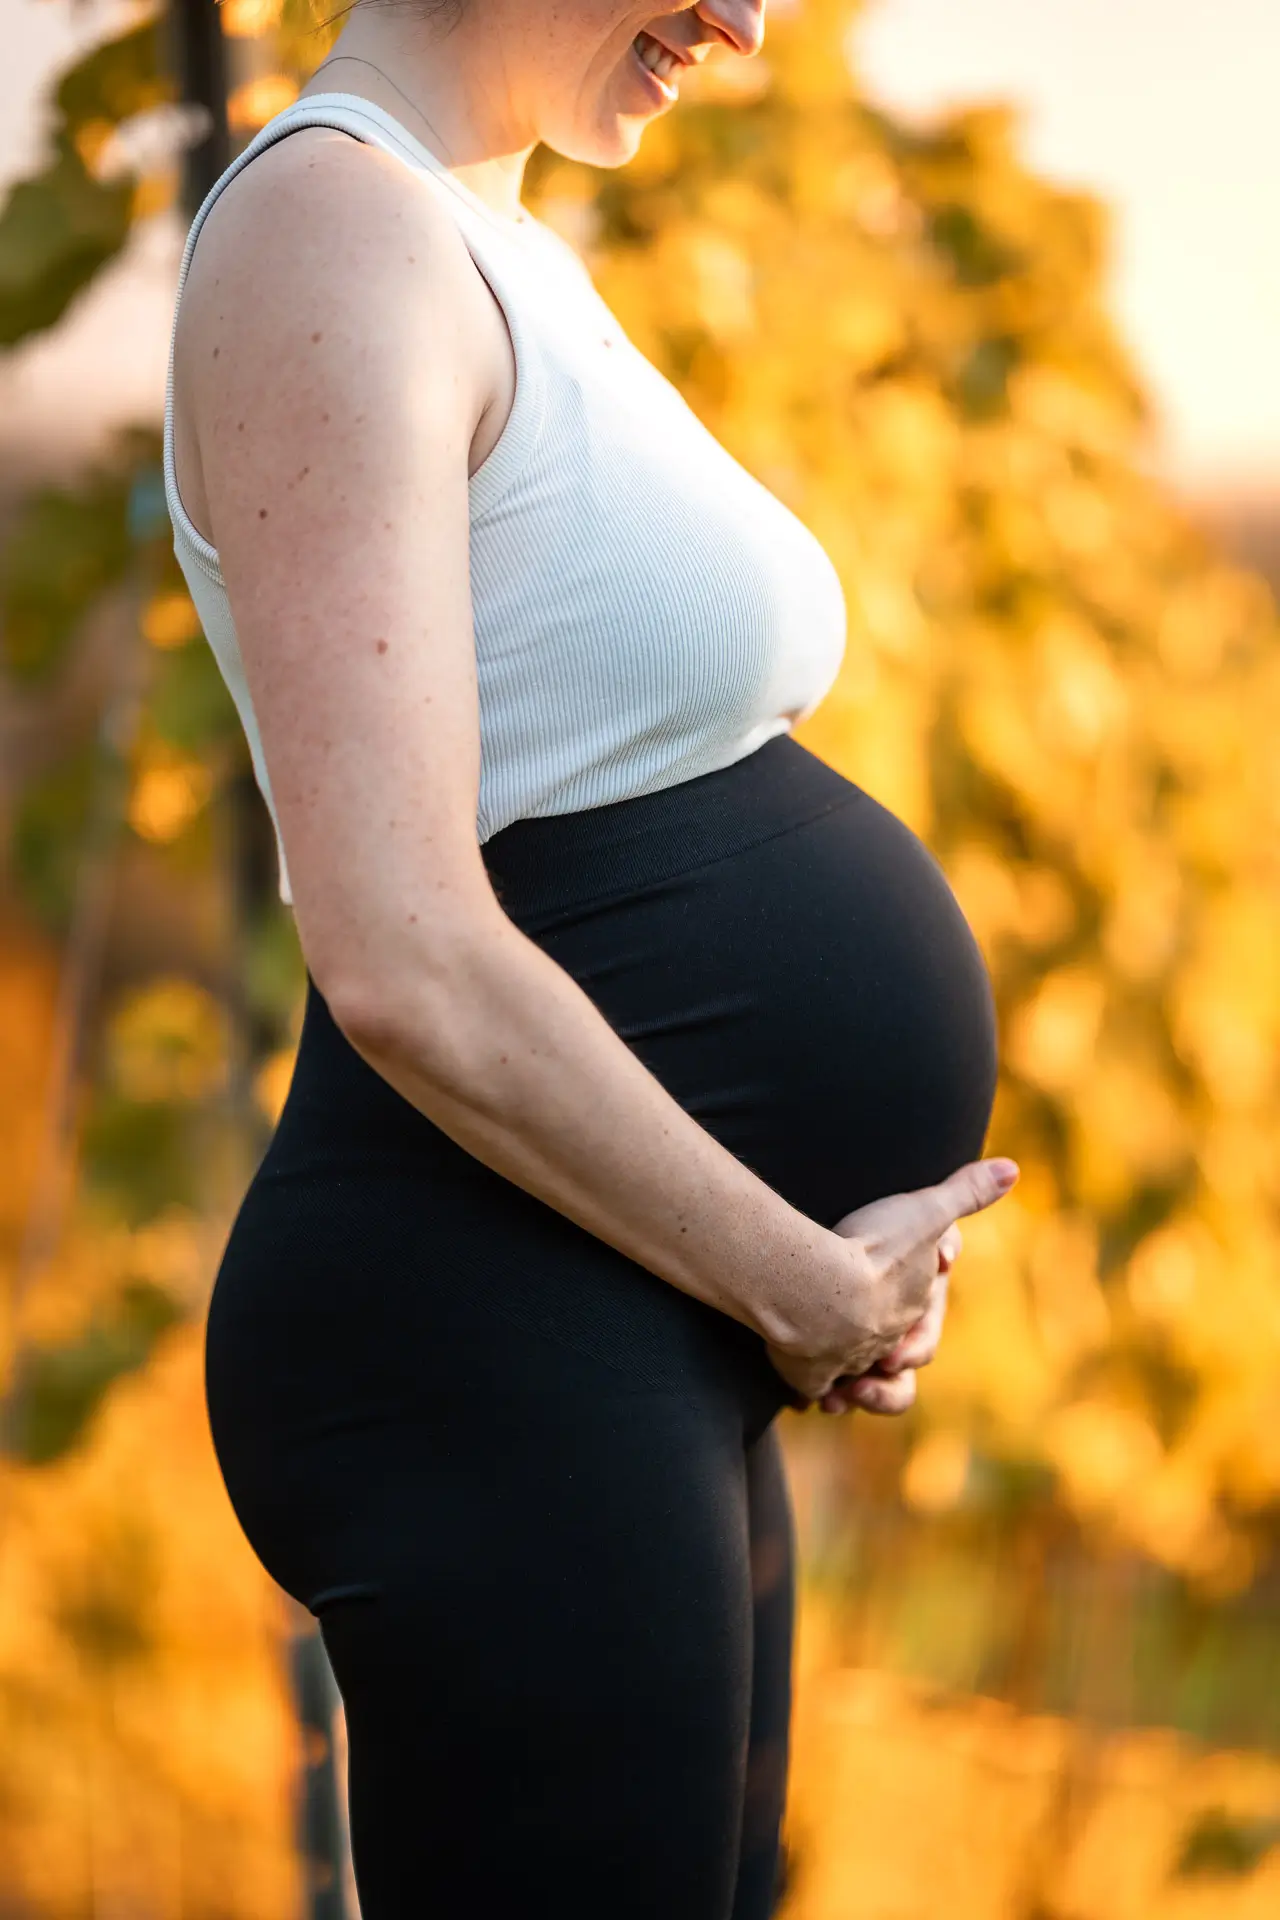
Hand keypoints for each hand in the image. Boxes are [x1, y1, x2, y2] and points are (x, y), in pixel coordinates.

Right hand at [765, 1158, 1017, 1407]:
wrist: (817, 1291)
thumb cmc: (875, 1250)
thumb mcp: (925, 1211)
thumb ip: (965, 1193)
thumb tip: (1012, 1171)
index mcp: (914, 1313)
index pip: (925, 1329)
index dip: (918, 1321)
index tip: (905, 1297)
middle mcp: (885, 1344)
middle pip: (894, 1362)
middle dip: (889, 1359)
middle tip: (882, 1352)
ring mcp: (846, 1365)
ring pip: (858, 1384)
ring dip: (854, 1386)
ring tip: (844, 1384)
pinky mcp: (807, 1377)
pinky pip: (812, 1391)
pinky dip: (810, 1392)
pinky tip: (803, 1389)